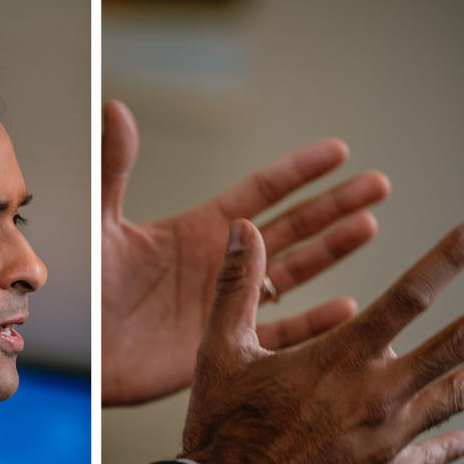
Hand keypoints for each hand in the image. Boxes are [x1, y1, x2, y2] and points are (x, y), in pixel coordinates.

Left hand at [102, 100, 390, 405]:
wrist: (84, 355)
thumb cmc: (87, 291)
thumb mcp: (105, 228)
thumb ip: (115, 171)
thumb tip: (117, 108)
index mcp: (200, 231)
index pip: (261, 193)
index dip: (300, 171)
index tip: (340, 151)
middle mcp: (223, 263)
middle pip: (291, 227)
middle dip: (334, 205)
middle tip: (378, 185)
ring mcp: (231, 305)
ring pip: (295, 272)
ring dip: (332, 251)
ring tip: (371, 226)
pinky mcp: (230, 346)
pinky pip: (282, 332)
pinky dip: (314, 322)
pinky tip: (347, 308)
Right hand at [183, 218, 463, 463]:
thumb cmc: (221, 429)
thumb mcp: (220, 351)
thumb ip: (237, 287)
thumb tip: (245, 229)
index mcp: (340, 359)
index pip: (408, 297)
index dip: (447, 259)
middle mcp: (376, 396)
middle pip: (455, 346)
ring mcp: (385, 442)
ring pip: (454, 398)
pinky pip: (428, 458)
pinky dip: (451, 448)